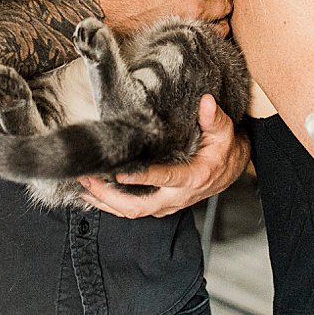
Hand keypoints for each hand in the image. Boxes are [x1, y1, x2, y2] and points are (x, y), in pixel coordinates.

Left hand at [77, 94, 248, 217]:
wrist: (229, 169)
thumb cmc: (224, 151)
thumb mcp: (224, 132)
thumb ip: (214, 118)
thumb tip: (206, 102)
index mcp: (193, 177)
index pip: (166, 179)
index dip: (142, 178)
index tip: (119, 172)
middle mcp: (178, 196)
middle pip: (140, 206)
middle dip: (111, 196)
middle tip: (89, 179)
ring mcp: (168, 204)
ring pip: (133, 212)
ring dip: (106, 202)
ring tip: (84, 185)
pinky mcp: (161, 205)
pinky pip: (133, 211)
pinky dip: (111, 206)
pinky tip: (93, 195)